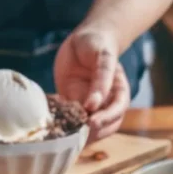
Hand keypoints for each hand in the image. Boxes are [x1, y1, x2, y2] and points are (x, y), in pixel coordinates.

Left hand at [54, 27, 130, 141]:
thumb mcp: (103, 59)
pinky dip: (62, 124)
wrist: (84, 40)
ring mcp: (88, 106)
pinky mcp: (72, 104)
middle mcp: (105, 104)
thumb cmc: (99, 46)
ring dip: (76, 133)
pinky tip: (53, 122)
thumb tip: (93, 106)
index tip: (92, 122)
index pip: (116, 112)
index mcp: (118, 94)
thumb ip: (101, 81)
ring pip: (86, 127)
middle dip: (92, 132)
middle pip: (104, 127)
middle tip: (77, 133)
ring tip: (63, 133)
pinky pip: (68, 118)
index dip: (106, 119)